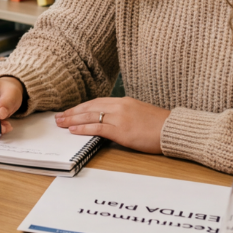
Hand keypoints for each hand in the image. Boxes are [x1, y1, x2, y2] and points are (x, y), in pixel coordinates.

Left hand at [55, 97, 170, 153]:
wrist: (174, 130)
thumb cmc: (160, 125)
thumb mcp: (140, 113)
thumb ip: (124, 114)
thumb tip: (110, 120)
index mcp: (124, 101)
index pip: (96, 102)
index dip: (81, 107)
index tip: (70, 111)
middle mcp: (120, 106)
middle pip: (89, 107)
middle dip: (72, 112)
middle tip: (58, 116)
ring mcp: (120, 118)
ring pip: (90, 116)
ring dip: (72, 120)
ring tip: (60, 123)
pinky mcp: (122, 130)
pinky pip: (98, 128)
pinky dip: (83, 128)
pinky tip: (73, 130)